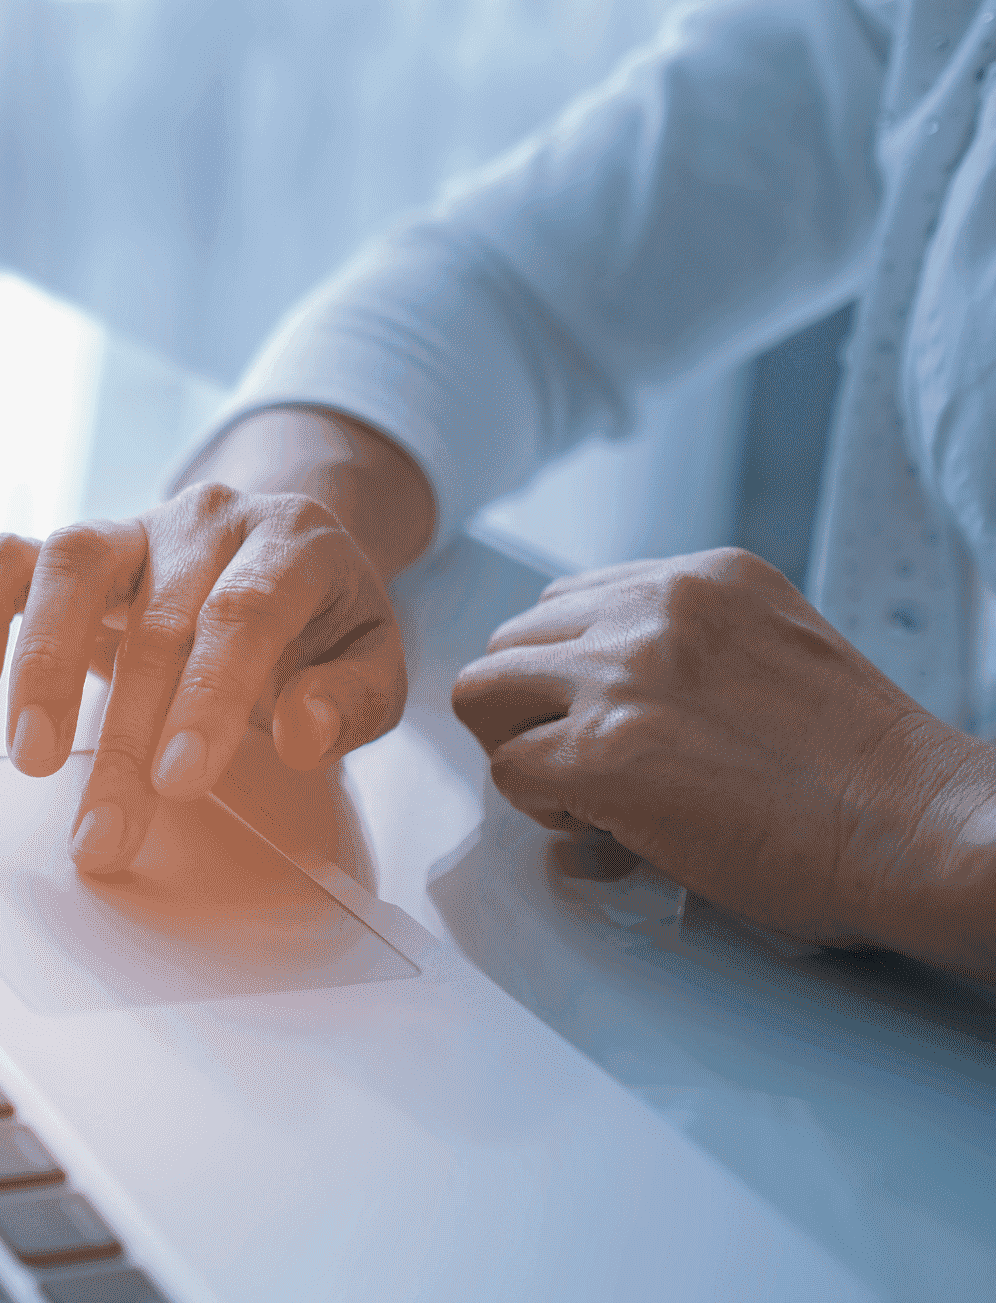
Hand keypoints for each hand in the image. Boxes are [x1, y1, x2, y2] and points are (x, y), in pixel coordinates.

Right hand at [0, 483, 409, 872]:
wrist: (278, 545)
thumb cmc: (320, 620)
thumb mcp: (374, 658)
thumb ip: (353, 697)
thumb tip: (303, 732)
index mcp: (292, 543)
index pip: (243, 613)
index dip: (209, 695)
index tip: (180, 781)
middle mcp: (206, 521)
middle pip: (158, 620)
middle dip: (125, 736)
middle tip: (103, 831)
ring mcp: (133, 526)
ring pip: (72, 565)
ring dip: (42, 665)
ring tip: (32, 757)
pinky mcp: (76, 547)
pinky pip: (8, 559)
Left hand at [451, 547, 995, 962]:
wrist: (924, 830)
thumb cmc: (866, 774)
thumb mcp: (775, 656)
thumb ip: (687, 655)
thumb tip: (592, 705)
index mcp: (704, 577)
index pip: (569, 602)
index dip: (571, 673)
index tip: (611, 720)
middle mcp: (655, 608)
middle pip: (513, 641)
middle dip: (533, 709)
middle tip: (587, 766)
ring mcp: (623, 676)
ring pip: (483, 693)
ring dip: (521, 748)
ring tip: (587, 794)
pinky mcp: (602, 753)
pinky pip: (507, 772)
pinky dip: (540, 809)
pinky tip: (606, 828)